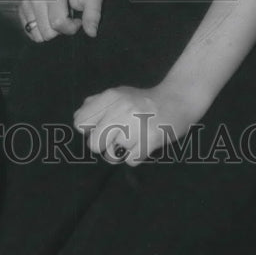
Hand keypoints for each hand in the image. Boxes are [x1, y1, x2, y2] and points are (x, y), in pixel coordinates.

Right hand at [18, 0, 101, 41]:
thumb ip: (94, 15)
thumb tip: (91, 33)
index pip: (58, 23)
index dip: (71, 27)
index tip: (76, 19)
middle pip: (48, 32)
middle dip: (60, 30)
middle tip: (65, 17)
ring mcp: (27, 2)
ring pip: (38, 36)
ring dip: (50, 31)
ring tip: (56, 17)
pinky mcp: (22, 9)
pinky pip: (30, 34)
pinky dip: (41, 31)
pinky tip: (47, 19)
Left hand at [73, 79, 210, 166]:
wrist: (177, 100)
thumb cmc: (143, 100)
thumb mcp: (118, 94)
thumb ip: (96, 104)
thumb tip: (78, 118)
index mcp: (110, 96)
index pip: (80, 123)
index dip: (89, 130)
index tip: (100, 128)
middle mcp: (121, 108)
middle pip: (94, 144)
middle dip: (104, 145)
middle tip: (117, 137)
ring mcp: (137, 124)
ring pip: (113, 155)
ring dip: (121, 151)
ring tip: (133, 139)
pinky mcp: (151, 138)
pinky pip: (131, 160)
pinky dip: (136, 156)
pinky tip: (143, 143)